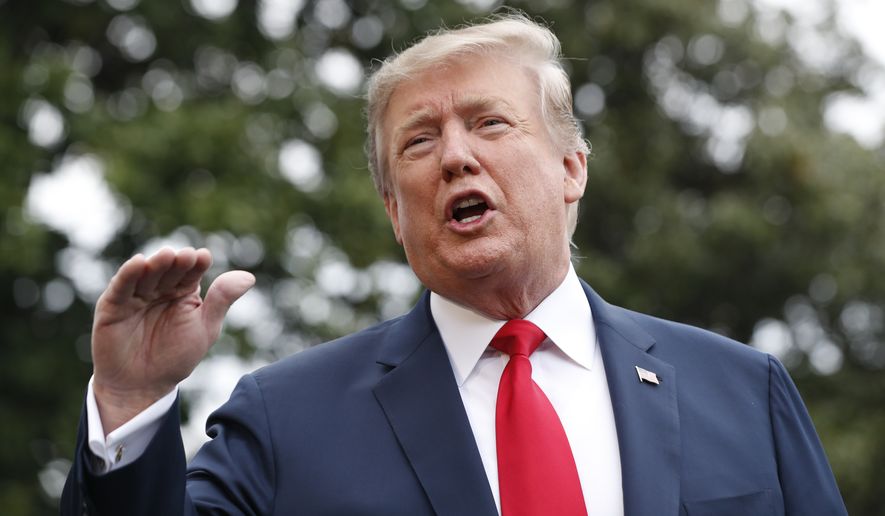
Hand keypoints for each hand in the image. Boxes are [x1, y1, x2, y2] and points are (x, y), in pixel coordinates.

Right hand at [91, 247, 254, 433]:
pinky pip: (121, 286)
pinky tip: (138, 262)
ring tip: (167, 256)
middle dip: (177, 262)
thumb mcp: (205, 328)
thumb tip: (250, 276)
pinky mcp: (113, 305)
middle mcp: (159, 289)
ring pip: (146, 274)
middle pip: (169, 269)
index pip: (191, 272)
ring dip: (156, 264)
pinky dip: (129, 273)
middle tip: (186, 257)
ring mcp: (136, 295)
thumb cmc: (176, 357)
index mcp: (183, 291)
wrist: (143, 387)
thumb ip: (222, 301)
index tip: (204, 257)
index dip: (196, 263)